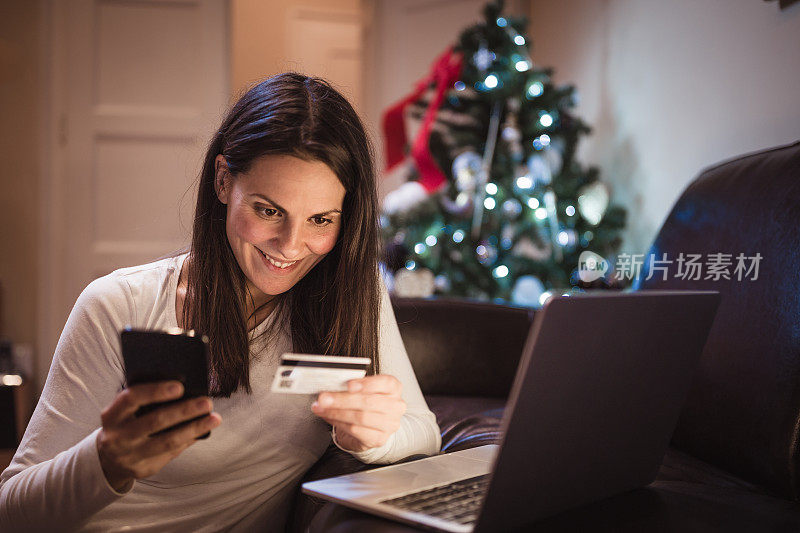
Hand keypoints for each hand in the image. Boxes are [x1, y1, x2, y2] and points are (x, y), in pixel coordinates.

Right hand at [96, 381, 221, 491]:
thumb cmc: (124, 424)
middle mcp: (117, 437)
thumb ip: (143, 401)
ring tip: (215, 418)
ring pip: (167, 442)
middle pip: (154, 422)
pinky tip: (202, 432)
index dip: (155, 391)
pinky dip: (188, 440)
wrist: (107, 459)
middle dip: (184, 411)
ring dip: (194, 429)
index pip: (131, 399)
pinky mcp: (142, 470)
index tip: (180, 386)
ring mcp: (129, 456)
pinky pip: (170, 454)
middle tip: (207, 402)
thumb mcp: (123, 412)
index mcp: (111, 416)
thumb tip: (184, 389)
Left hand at [311, 375, 406, 452]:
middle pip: (368, 402)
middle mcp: (396, 406)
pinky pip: (355, 430)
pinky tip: (329, 417)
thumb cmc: (366, 403)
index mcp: (393, 388)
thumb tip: (331, 385)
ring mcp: (389, 424)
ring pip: (360, 417)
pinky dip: (338, 422)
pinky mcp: (379, 439)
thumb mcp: (363, 389)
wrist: (370, 427)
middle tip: (324, 398)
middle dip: (342, 399)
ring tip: (322, 408)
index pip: (385, 383)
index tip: (348, 385)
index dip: (367, 384)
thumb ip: (352, 386)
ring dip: (337, 412)